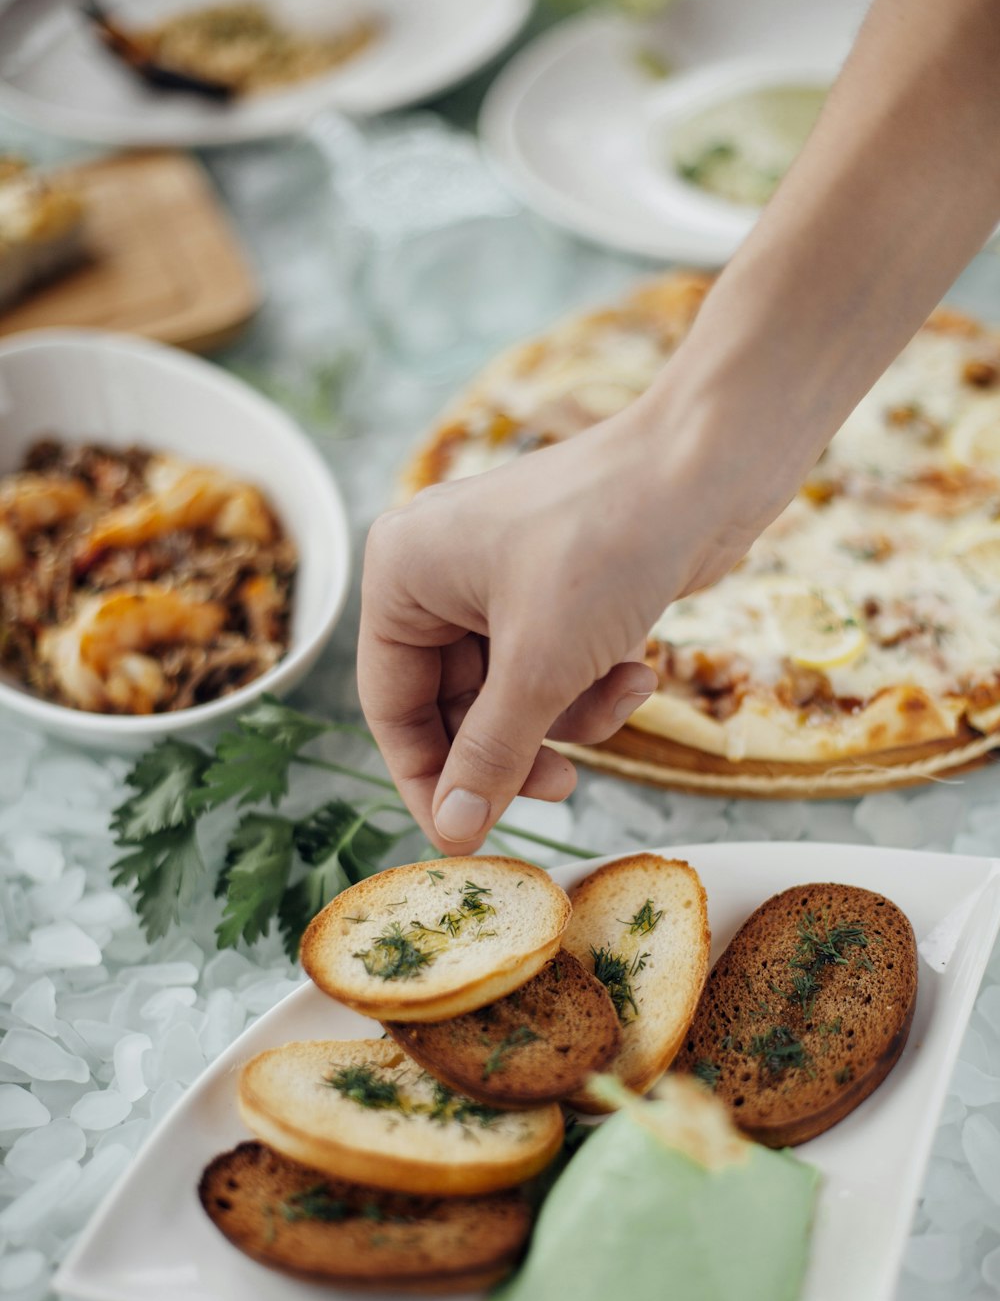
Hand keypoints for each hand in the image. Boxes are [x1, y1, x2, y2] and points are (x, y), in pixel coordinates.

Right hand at [358, 396, 729, 852]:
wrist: (712, 465)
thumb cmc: (609, 540)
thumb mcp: (540, 666)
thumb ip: (490, 755)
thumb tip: (452, 829)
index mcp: (402, 574)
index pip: (391, 705)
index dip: (428, 778)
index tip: (466, 835)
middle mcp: (439, 575)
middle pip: (454, 707)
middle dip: (515, 748)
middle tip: (564, 789)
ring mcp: (498, 580)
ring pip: (512, 695)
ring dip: (568, 717)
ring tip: (621, 700)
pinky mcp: (555, 588)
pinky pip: (554, 667)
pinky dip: (593, 683)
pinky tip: (640, 671)